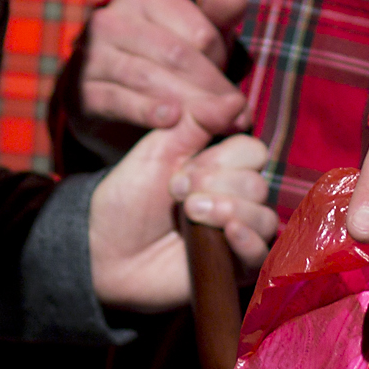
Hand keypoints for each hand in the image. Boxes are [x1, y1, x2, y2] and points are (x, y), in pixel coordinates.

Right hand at [74, 0, 248, 144]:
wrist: (110, 110)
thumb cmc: (160, 66)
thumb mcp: (192, 40)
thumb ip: (216, 19)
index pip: (198, 30)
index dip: (222, 62)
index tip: (231, 88)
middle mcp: (108, 20)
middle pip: (176, 54)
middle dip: (211, 88)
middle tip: (238, 115)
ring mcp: (90, 56)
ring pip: (150, 77)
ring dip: (189, 105)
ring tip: (217, 124)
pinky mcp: (81, 93)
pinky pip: (120, 101)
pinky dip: (148, 111)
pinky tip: (171, 120)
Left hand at [89, 123, 278, 312]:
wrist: (103, 250)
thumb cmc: (127, 199)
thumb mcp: (157, 151)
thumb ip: (195, 121)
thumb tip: (235, 99)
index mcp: (221, 169)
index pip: (252, 151)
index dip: (221, 158)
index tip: (181, 170)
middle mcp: (236, 200)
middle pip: (258, 183)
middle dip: (216, 185)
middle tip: (177, 194)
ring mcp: (237, 235)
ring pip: (264, 216)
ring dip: (229, 210)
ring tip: (190, 215)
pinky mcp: (234, 268)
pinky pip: (261, 253)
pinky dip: (249, 239)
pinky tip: (228, 232)